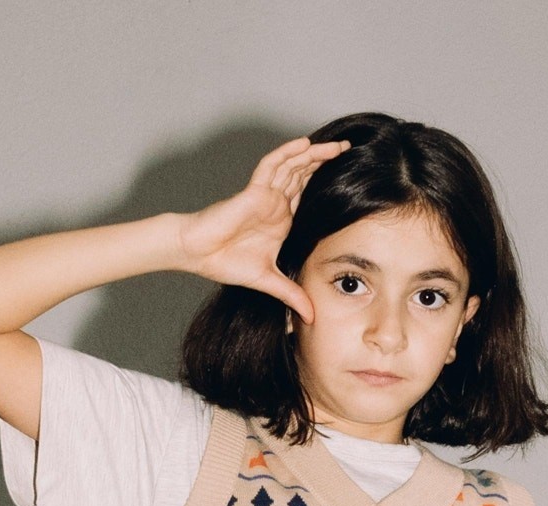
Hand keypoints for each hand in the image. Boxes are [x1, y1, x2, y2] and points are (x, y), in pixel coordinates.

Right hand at [176, 135, 350, 322]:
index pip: (308, 194)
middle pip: (304, 174)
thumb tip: (310, 318)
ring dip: (314, 154)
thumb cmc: (225, 263)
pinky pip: (272, 165)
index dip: (325, 182)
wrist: (198, 255)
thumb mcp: (269, 282)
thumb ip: (291, 295)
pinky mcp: (253, 191)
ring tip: (338, 146)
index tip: (350, 178)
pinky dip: (287, 153)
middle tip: (349, 150)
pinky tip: (305, 144)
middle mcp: (276, 203)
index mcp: (281, 219)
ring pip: (292, 165)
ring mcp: (265, 195)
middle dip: (325, 161)